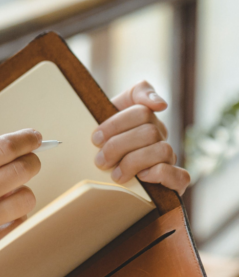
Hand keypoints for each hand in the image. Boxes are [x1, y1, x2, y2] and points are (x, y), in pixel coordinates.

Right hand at [0, 129, 41, 276]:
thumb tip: (6, 140)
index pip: (2, 148)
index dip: (26, 139)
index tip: (34, 137)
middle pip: (21, 170)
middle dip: (31, 162)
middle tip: (28, 163)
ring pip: (26, 198)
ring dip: (21, 194)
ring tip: (5, 198)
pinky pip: (21, 225)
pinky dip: (15, 219)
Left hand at [92, 81, 189, 195]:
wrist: (102, 179)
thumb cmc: (105, 145)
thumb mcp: (107, 115)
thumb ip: (134, 95)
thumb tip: (161, 103)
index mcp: (145, 119)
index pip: (141, 111)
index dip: (116, 124)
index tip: (95, 138)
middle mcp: (160, 136)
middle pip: (149, 132)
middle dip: (119, 146)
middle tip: (101, 160)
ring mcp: (170, 158)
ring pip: (163, 151)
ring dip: (134, 162)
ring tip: (116, 174)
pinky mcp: (177, 181)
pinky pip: (180, 176)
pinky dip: (159, 174)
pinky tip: (141, 177)